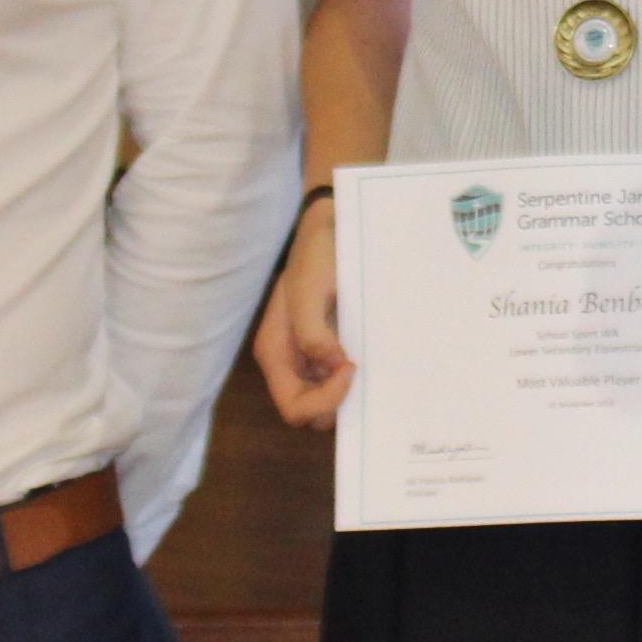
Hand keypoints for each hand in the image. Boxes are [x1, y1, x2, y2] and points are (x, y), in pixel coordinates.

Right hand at [249, 202, 351, 429]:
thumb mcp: (310, 290)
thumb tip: (333, 366)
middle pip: (308, 411)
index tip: (350, 367)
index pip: (294, 408)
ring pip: (323, 399)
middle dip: (336, 401)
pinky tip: (367, 353)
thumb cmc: (316, 256)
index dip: (323, 401)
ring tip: (365, 360)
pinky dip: (351, 375)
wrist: (328, 230)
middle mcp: (288, 361)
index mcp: (275, 352)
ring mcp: (305, 356)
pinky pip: (334, 377)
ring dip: (346, 391)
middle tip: (360, 366)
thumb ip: (313, 332)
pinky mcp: (324, 347)